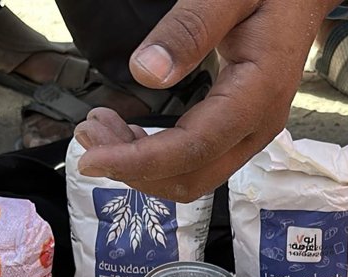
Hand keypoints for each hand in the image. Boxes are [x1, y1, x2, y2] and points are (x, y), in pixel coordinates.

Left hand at [74, 0, 335, 200]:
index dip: (139, 162)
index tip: (89, 159)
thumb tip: (145, 72)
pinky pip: (197, 162)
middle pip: (192, 178)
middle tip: (89, 130)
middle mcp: (258, 126)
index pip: (193, 149)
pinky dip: (157, 158)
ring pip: (193, 177)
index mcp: (258, 94)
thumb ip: (190, 28)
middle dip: (134, 169)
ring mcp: (251, 132)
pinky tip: (129, 133)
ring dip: (142, 167)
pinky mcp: (240, 130)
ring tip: (102, 128)